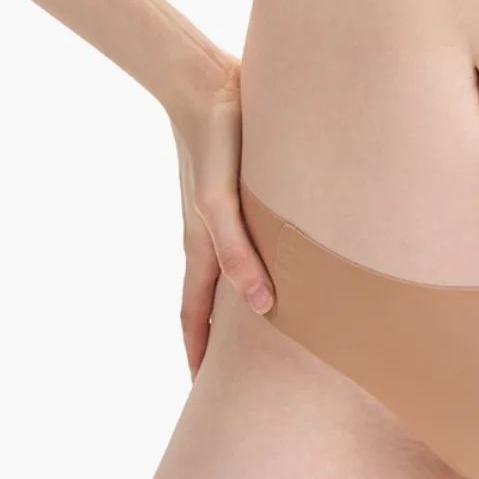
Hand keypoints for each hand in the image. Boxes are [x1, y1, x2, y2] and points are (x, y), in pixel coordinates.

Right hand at [167, 52, 275, 377]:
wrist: (207, 83)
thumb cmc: (212, 142)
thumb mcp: (220, 202)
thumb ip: (238, 251)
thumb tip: (260, 307)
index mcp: (200, 247)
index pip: (194, 318)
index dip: (199, 357)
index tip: (204, 396)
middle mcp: (210, 235)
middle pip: (212, 301)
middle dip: (220, 340)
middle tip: (240, 374)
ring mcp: (223, 212)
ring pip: (232, 269)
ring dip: (241, 301)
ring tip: (267, 326)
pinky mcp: (241, 188)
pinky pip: (249, 236)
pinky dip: (259, 259)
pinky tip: (284, 255)